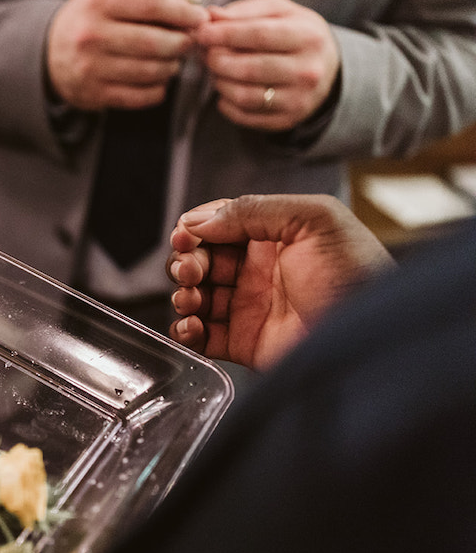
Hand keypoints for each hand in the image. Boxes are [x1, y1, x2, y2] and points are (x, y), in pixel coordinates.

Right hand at [46, 0, 208, 111]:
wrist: (46, 55)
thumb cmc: (85, 22)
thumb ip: (142, 0)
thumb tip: (189, 5)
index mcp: (96, 5)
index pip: (150, 6)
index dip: (182, 12)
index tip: (199, 17)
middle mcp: (91, 37)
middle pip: (154, 42)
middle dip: (181, 43)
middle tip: (189, 41)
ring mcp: (91, 69)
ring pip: (150, 71)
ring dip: (171, 66)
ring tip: (173, 60)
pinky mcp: (94, 95)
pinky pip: (140, 96)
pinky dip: (157, 89)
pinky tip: (158, 80)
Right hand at [168, 194, 392, 369]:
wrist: (370, 338)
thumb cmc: (356, 276)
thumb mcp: (314, 220)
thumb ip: (254, 209)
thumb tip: (199, 220)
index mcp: (275, 236)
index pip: (220, 224)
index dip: (196, 228)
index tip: (185, 235)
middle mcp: (259, 270)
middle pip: (201, 259)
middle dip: (186, 262)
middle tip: (191, 270)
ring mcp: (250, 308)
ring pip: (195, 296)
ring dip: (182, 295)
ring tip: (192, 298)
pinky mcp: (244, 343)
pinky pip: (202, 336)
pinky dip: (185, 331)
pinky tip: (192, 326)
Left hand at [196, 0, 339, 131]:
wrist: (328, 70)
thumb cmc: (297, 34)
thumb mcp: (280, 12)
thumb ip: (246, 11)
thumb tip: (211, 15)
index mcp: (308, 37)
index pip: (259, 35)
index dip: (225, 34)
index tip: (201, 32)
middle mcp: (307, 71)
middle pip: (249, 68)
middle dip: (217, 60)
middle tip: (205, 53)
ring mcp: (298, 99)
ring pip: (244, 95)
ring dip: (219, 82)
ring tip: (215, 70)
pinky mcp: (287, 120)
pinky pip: (245, 116)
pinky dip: (226, 103)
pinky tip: (225, 90)